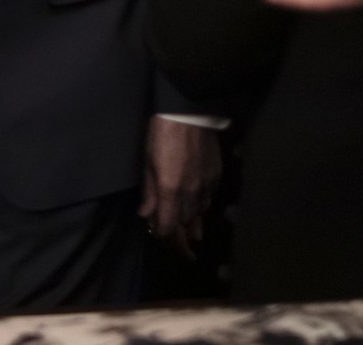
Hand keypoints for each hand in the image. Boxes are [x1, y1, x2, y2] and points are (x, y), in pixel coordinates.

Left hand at [141, 118, 220, 257]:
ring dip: (194, 225)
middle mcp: (191, 193)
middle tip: (181, 249)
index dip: (164, 236)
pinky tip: (200, 208)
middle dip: (181, 238)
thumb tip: (146, 215)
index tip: (161, 238)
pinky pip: (209, 199)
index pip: (169, 227)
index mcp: (170, 191)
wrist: (188, 113)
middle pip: (186, 224)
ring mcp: (206, 185)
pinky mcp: (216, 176)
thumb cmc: (161, 135)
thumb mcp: (148, 163)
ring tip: (193, 237)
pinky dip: (203, 206)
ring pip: (200, 213)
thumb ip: (149, 192)